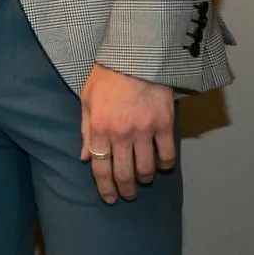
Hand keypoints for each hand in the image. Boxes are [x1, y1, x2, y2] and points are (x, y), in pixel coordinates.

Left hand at [79, 62, 175, 203]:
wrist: (136, 56)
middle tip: (127, 195)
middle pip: (124, 173)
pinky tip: (161, 166)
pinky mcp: (165, 124)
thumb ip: (86, 131)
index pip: (101, 168)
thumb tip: (85, 158)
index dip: (105, 187)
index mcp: (100, 128)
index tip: (109, 198)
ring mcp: (145, 131)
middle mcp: (121, 134)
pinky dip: (165, 165)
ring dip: (144, 179)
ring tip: (143, 180)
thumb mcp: (87, 100)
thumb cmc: (106, 76)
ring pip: (146, 168)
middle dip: (125, 190)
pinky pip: (167, 154)